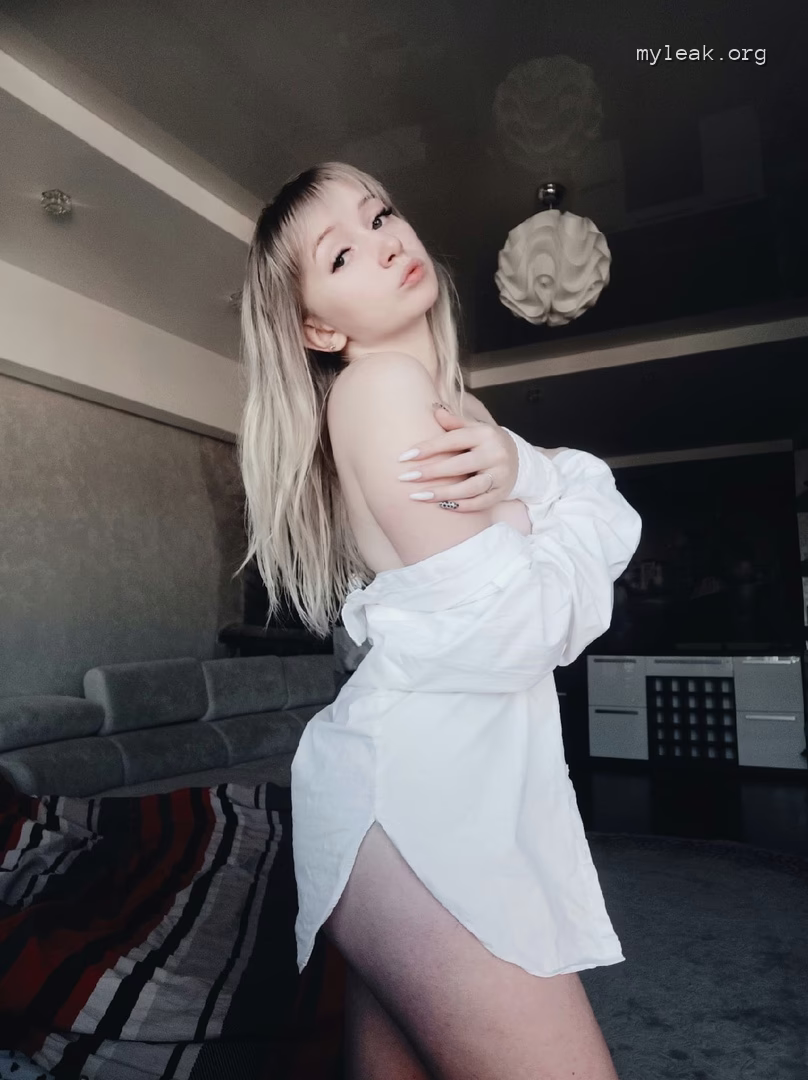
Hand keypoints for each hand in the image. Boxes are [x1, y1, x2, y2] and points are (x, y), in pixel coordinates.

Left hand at [396, 403, 518, 510]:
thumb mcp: (474, 428)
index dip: (428, 448)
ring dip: (442, 494)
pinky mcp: (501, 493)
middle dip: (431, 473)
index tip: (404, 457)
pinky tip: (441, 507)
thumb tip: (434, 410)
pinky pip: (480, 503)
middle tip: (405, 478)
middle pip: (459, 465)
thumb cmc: (486, 443)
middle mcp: (495, 454)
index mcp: (485, 434)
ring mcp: (500, 475)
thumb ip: (454, 422)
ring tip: (418, 496)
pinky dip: (461, 506)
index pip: (453, 440)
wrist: (518, 460)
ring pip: (469, 488)